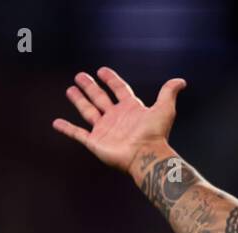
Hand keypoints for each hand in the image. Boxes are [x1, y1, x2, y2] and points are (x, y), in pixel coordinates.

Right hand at [52, 67, 185, 173]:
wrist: (146, 155)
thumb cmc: (156, 134)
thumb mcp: (164, 109)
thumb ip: (169, 93)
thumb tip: (181, 81)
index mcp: (131, 109)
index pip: (119, 90)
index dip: (111, 80)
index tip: (102, 71)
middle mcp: (116, 118)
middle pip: (100, 98)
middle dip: (90, 87)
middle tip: (80, 76)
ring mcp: (105, 130)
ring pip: (88, 112)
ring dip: (79, 101)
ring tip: (70, 90)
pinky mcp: (95, 142)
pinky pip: (77, 134)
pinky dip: (66, 129)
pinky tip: (56, 122)